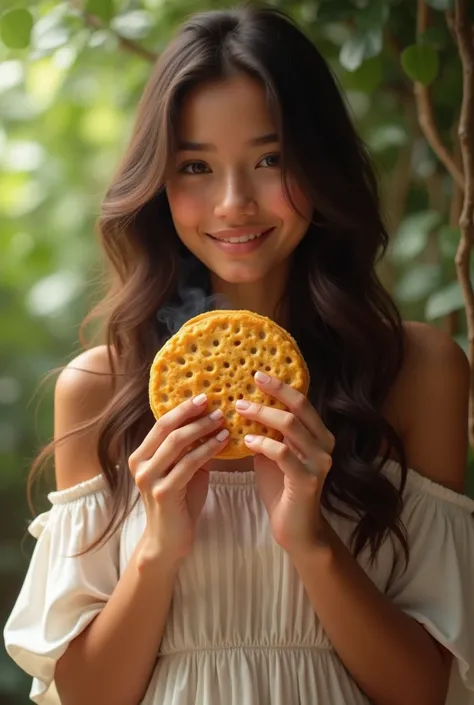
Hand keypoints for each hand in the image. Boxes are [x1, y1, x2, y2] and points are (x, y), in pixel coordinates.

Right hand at [128, 394, 228, 564]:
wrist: (169, 540)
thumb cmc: (179, 501)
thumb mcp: (181, 469)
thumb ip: (188, 448)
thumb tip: (211, 419)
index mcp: (141, 455)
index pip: (161, 423)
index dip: (182, 408)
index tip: (204, 396)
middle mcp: (140, 464)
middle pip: (166, 428)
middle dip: (192, 413)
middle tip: (215, 402)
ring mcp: (149, 478)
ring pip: (177, 443)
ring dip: (202, 428)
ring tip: (223, 420)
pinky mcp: (164, 492)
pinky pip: (189, 464)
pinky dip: (208, 449)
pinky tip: (223, 441)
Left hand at [235, 371, 334, 555]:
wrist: (296, 529)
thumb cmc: (282, 488)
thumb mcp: (274, 454)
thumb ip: (267, 432)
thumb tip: (243, 407)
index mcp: (319, 435)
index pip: (302, 402)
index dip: (280, 386)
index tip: (257, 374)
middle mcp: (324, 444)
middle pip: (298, 408)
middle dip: (271, 394)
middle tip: (243, 390)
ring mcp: (319, 462)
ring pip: (290, 426)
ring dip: (261, 416)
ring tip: (239, 411)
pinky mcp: (308, 480)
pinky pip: (282, 453)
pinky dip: (263, 443)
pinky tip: (246, 442)